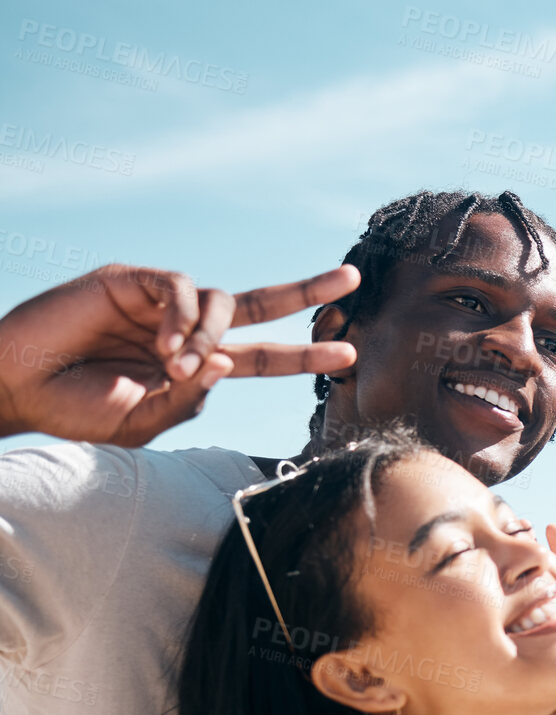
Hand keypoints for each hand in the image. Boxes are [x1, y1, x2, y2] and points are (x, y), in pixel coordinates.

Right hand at [0, 263, 359, 445]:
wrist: (20, 389)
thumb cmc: (79, 411)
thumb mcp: (144, 422)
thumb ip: (189, 398)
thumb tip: (230, 362)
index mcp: (197, 367)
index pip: (263, 357)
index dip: (305, 354)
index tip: (350, 352)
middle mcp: (187, 330)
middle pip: (261, 305)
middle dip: (307, 292)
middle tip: (351, 279)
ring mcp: (160, 303)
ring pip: (220, 300)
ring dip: (210, 335)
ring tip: (178, 365)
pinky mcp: (129, 281)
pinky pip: (178, 287)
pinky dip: (182, 316)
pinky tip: (164, 346)